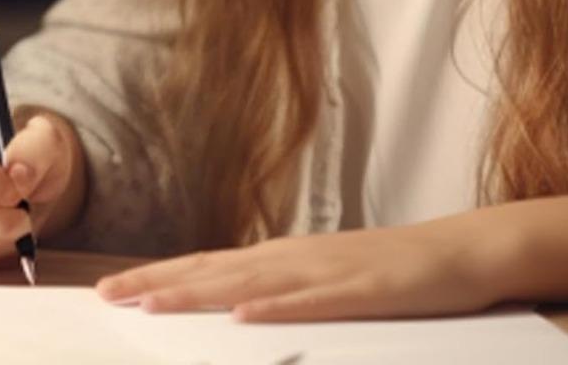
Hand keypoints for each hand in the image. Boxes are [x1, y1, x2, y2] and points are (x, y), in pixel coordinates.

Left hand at [94, 213, 506, 321]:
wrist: (459, 252)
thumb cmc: (392, 272)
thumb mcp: (328, 280)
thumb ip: (282, 288)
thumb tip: (232, 306)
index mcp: (287, 256)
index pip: (211, 266)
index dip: (162, 276)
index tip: (112, 289)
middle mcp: (297, 256)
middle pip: (217, 270)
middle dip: (160, 283)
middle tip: (107, 296)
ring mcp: (328, 270)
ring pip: (251, 281)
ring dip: (197, 293)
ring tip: (151, 304)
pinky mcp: (362, 288)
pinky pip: (313, 301)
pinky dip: (275, 307)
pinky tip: (244, 315)